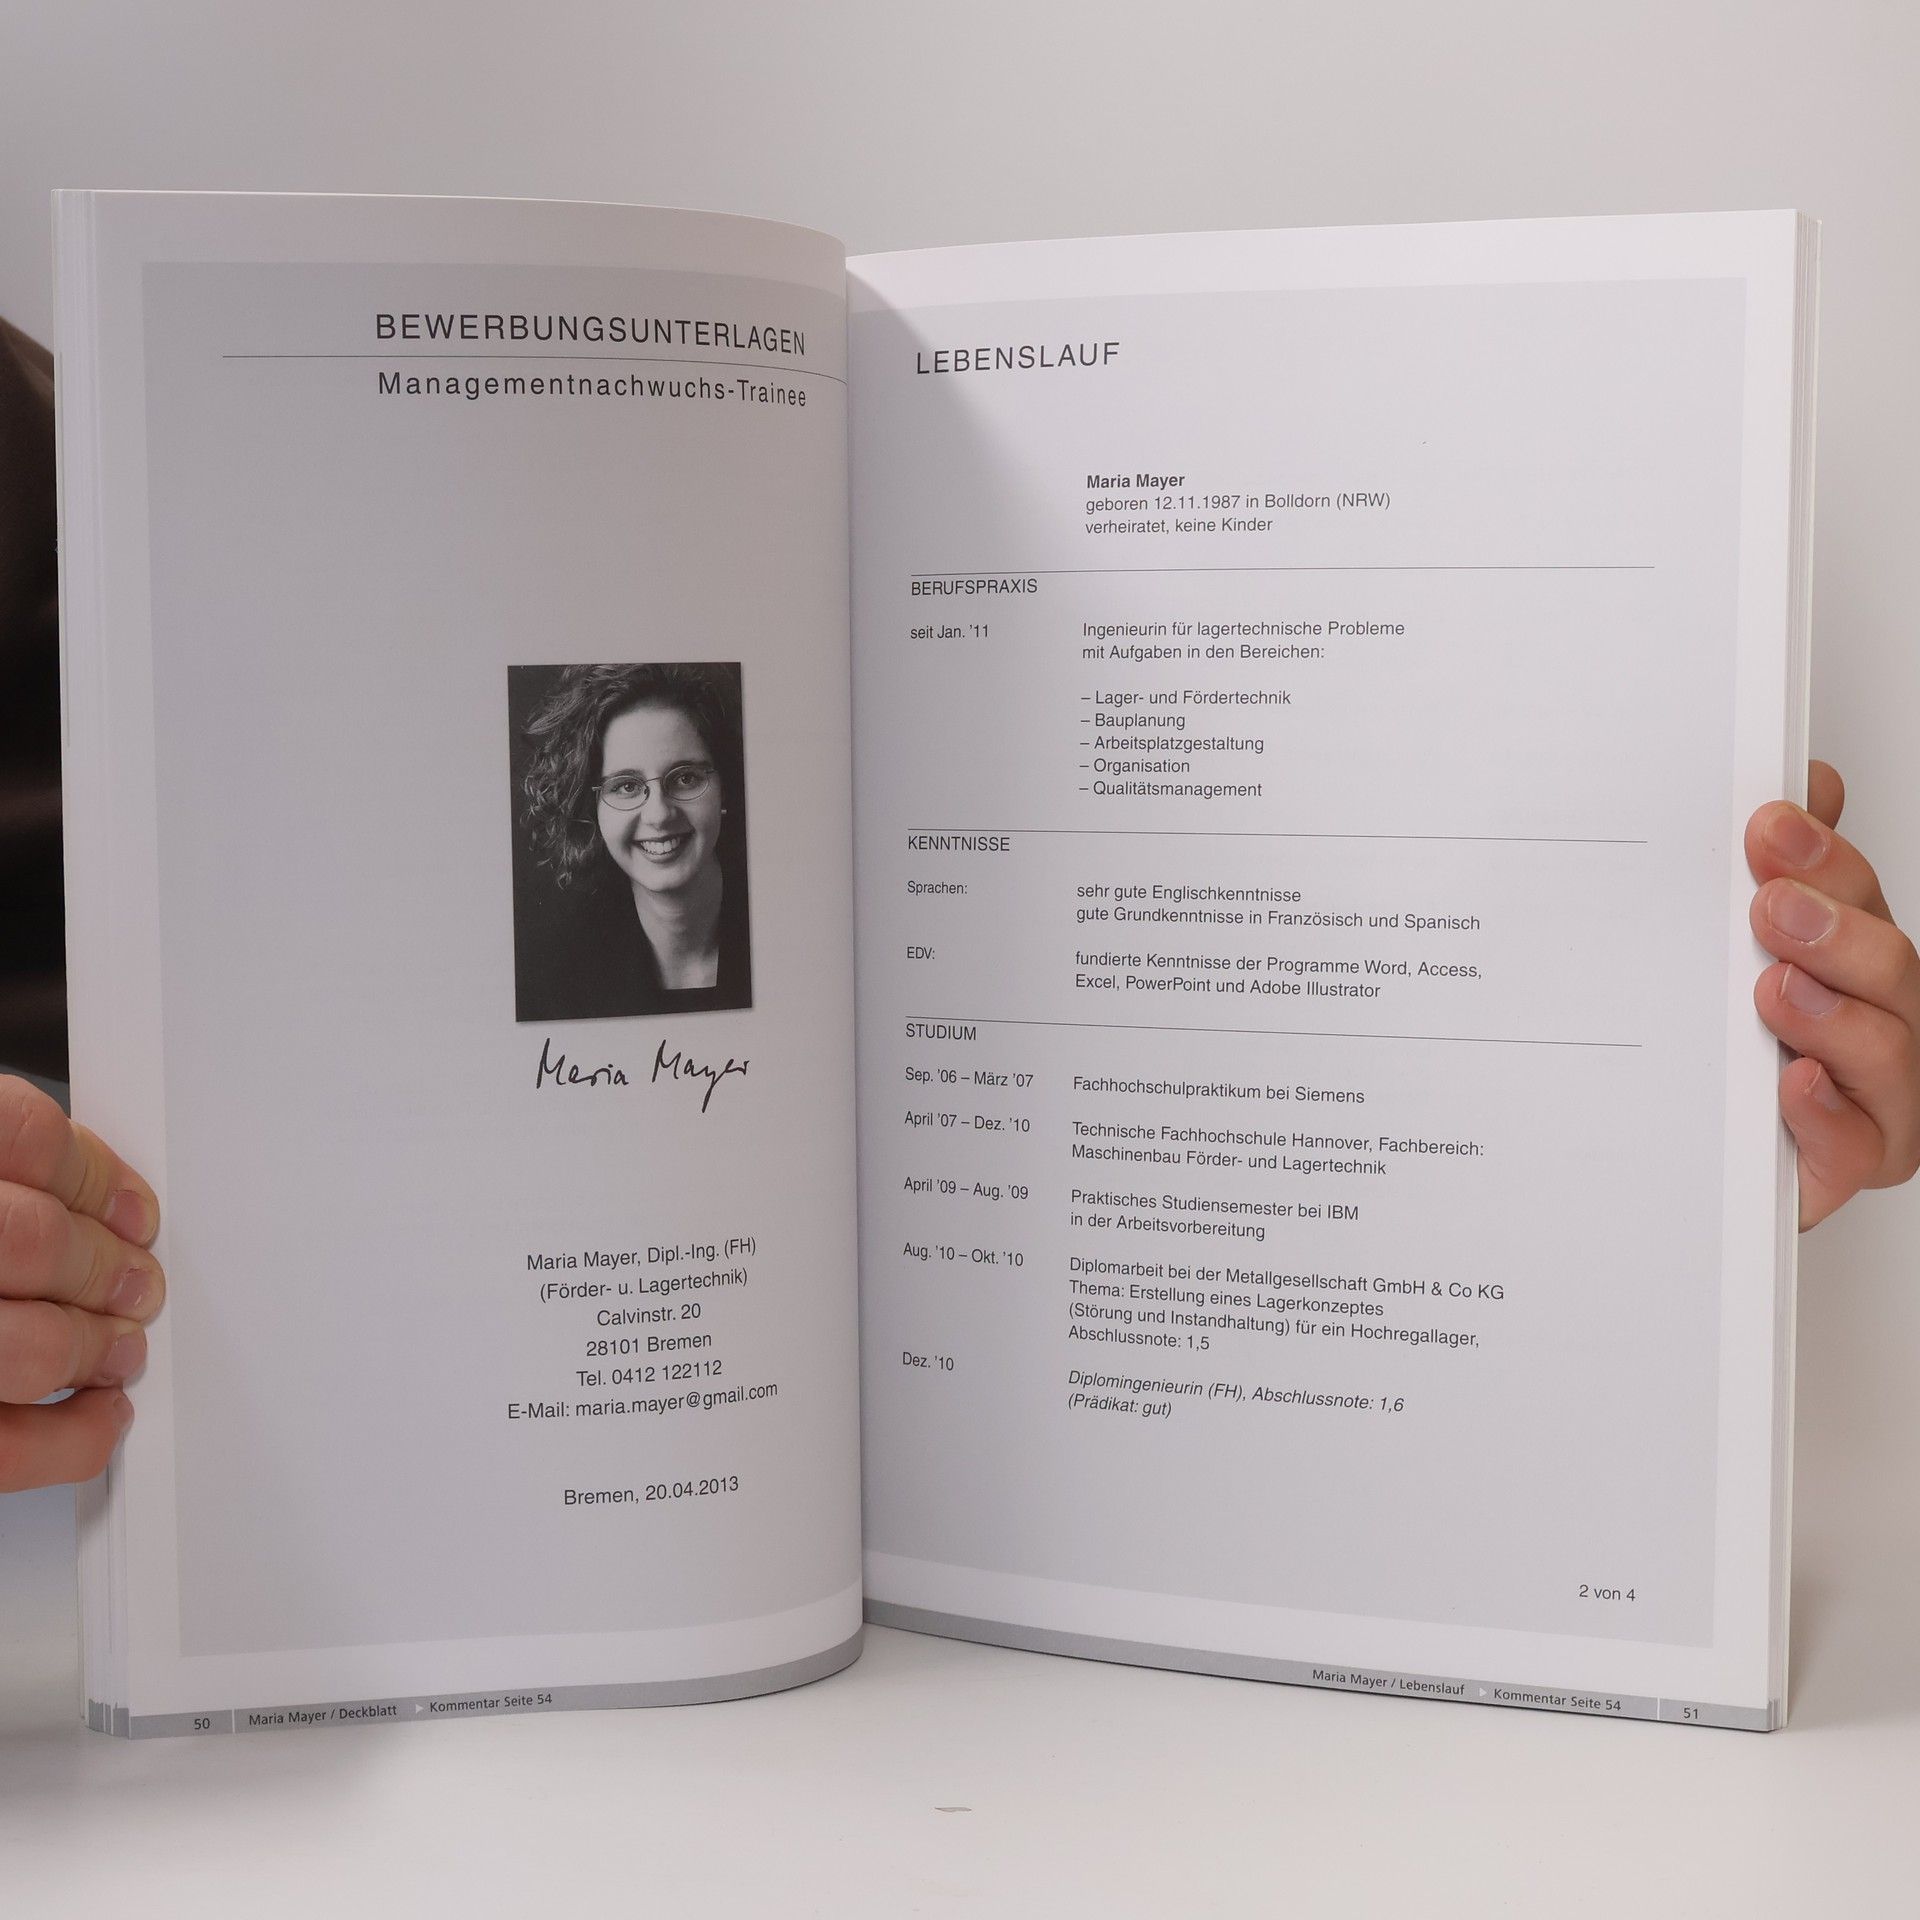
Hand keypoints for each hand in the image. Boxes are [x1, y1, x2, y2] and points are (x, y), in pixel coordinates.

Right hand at [0, 1076, 163, 1489]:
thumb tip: (88, 1200)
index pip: (19, 1135)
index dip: (93, 1175)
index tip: (130, 1209)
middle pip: (29, 1240)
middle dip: (104, 1266)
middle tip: (136, 1284)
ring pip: (24, 1346)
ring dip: (94, 1346)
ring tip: (118, 1345)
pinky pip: (1, 1448)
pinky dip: (70, 1440)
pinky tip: (95, 1417)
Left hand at [1748, 762, 1919, 1228]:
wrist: (1682, 1156)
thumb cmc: (1722, 1051)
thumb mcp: (1729, 951)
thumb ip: (1772, 872)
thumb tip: (1804, 783)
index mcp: (1851, 963)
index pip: (1858, 898)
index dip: (1826, 859)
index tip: (1769, 827)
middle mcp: (1876, 1025)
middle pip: (1889, 967)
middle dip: (1834, 928)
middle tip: (1771, 906)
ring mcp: (1871, 1100)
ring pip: (1888, 1051)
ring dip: (1834, 1015)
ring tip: (1777, 991)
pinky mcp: (1840, 1167)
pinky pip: (1854, 1148)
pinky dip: (1826, 1114)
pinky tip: (1795, 1085)